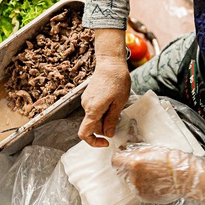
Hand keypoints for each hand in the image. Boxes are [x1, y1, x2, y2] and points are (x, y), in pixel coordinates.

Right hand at [78, 29, 129, 146]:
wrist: (111, 63)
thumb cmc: (117, 81)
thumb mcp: (119, 103)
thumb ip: (112, 120)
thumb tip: (108, 134)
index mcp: (93, 109)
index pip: (85, 133)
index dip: (94, 142)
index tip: (106, 142)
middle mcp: (86, 106)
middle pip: (92, 126)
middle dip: (104, 128)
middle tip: (119, 120)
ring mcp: (86, 100)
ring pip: (94, 118)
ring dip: (104, 119)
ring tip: (117, 107)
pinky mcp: (88, 96)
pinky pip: (94, 109)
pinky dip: (102, 111)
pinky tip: (112, 102)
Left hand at [111, 144, 204, 204]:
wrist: (184, 176)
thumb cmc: (171, 160)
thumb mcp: (152, 149)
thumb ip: (136, 151)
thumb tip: (125, 150)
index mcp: (134, 163)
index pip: (115, 160)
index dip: (118, 157)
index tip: (122, 155)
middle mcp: (133, 177)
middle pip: (121, 171)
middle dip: (128, 167)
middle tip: (141, 163)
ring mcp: (137, 188)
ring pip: (129, 181)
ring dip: (136, 176)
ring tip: (151, 173)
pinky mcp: (143, 197)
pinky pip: (137, 189)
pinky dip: (142, 185)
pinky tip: (153, 180)